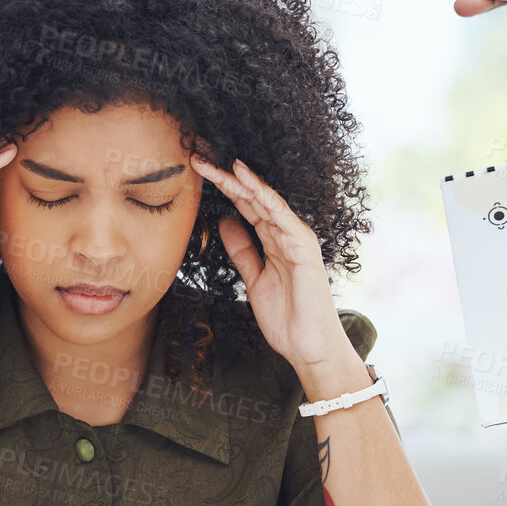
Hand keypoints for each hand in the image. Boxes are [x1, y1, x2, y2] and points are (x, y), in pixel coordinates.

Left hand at [190, 154, 348, 369]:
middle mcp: (285, 234)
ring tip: (216, 163)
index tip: (198, 174)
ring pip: (264, 201)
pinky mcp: (303, 246)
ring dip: (240, 180)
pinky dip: (263, 195)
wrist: (308, 346)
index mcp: (274, 241)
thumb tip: (224, 221)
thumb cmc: (287, 317)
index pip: (245, 207)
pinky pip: (280, 214)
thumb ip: (242, 250)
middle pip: (252, 199)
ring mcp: (296, 238)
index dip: (222, 190)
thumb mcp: (253, 279)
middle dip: (225, 179)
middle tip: (199, 159)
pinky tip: (245, 178)